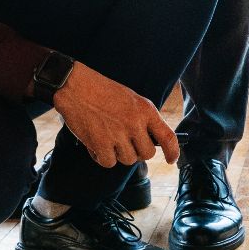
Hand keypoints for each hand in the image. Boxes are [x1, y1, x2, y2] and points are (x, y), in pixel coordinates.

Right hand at [51, 62, 179, 167]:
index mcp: (146, 110)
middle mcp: (135, 123)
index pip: (168, 137)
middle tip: (126, 143)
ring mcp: (118, 134)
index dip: (173, 151)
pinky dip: (103, 157)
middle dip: (138, 152)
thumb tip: (151, 143)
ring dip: (119, 154)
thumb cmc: (103, 92)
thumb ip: (143, 119)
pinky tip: (97, 145)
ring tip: (108, 139)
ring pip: (128, 160)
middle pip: (147, 154)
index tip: (171, 160)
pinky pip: (109, 163)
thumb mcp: (131, 99)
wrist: (76, 86)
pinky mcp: (100, 144)